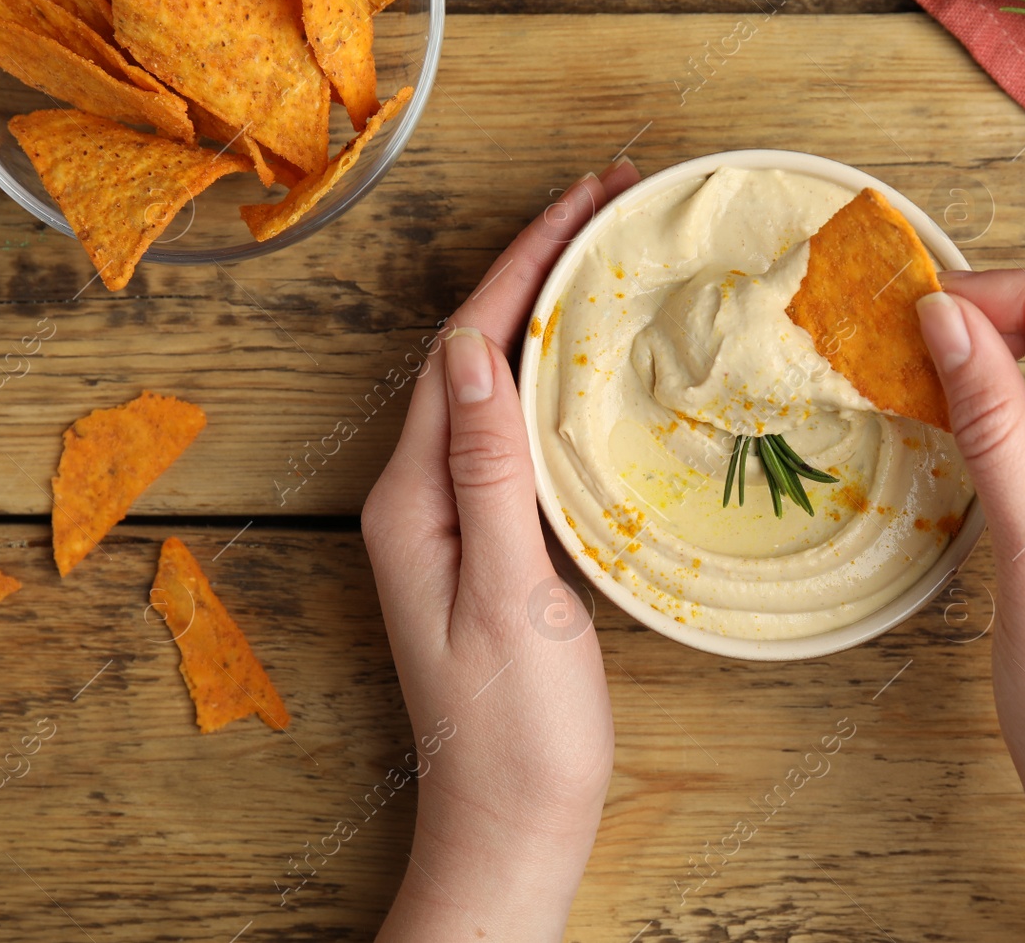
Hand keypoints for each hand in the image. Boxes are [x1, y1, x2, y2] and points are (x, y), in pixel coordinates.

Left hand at [362, 160, 640, 940]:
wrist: (513, 825)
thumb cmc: (513, 731)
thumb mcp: (505, 593)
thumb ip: (487, 471)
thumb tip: (477, 349)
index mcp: (413, 498)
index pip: (465, 347)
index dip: (523, 263)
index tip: (588, 199)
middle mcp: (423, 495)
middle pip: (476, 350)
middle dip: (537, 265)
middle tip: (611, 203)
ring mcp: (458, 518)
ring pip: (499, 384)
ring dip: (548, 312)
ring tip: (609, 257)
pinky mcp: (497, 543)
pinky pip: (520, 431)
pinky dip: (559, 377)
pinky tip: (598, 366)